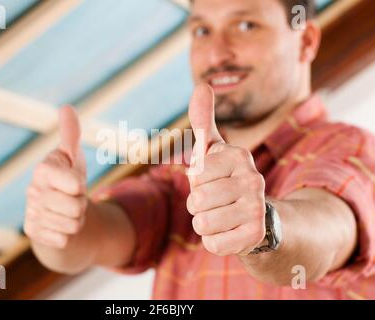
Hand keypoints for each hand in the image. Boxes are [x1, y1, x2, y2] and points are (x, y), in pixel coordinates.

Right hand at [25, 106, 87, 248]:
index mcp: (43, 169)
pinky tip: (58, 226)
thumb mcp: (72, 157)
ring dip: (76, 221)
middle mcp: (33, 191)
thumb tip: (66, 107)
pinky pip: (64, 240)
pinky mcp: (33, 233)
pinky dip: (67, 236)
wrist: (57, 211)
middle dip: (81, 205)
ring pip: (73, 226)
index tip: (73, 182)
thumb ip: (71, 135)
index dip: (80, 185)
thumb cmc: (66, 180)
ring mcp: (31, 213)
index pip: (76, 184)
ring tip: (66, 212)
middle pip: (77, 207)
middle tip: (72, 199)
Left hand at [187, 84, 265, 255]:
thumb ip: (204, 120)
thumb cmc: (226, 179)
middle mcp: (253, 180)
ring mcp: (257, 210)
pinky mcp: (255, 236)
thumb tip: (202, 84)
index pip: (195, 174)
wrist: (257, 217)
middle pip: (196, 200)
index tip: (214, 179)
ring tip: (223, 216)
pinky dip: (215, 241)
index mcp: (239, 157)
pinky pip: (212, 244)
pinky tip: (231, 233)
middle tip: (218, 201)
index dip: (197, 180)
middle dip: (199, 204)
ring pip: (201, 223)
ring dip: (205, 223)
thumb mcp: (215, 150)